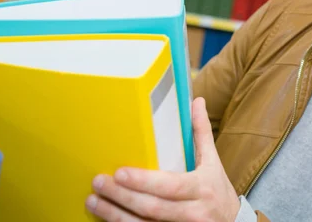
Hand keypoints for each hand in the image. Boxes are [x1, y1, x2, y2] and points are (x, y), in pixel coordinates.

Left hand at [86, 97, 240, 221]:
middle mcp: (192, 212)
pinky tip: (107, 217)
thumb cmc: (218, 190)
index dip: (144, 182)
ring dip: (114, 215)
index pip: (170, 186)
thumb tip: (197, 101)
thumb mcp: (213, 162)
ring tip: (93, 200)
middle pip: (152, 208)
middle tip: (99, 182)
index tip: (120, 172)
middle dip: (122, 196)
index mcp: (201, 188)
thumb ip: (201, 132)